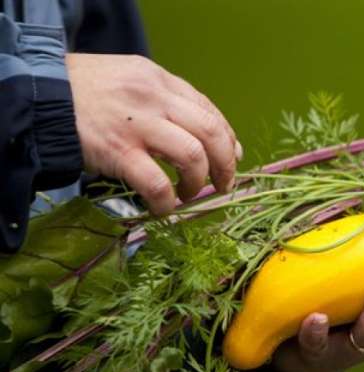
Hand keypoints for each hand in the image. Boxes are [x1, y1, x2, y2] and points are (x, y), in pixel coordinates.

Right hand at [65, 53, 240, 214]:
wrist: (40, 96)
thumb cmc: (87, 92)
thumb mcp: (131, 81)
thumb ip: (169, 102)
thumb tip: (214, 137)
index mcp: (160, 80)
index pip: (209, 110)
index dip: (228, 139)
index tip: (232, 159)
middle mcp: (155, 98)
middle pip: (212, 132)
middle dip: (225, 164)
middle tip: (222, 184)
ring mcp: (138, 125)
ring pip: (193, 157)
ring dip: (199, 183)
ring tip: (188, 195)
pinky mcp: (118, 152)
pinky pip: (157, 184)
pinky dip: (168, 202)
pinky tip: (164, 208)